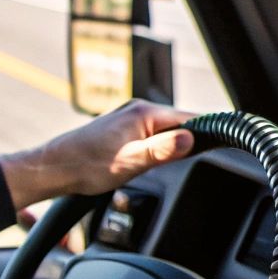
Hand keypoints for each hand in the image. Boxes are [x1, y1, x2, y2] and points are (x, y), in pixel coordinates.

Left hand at [0, 100, 195, 208]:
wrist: (52, 169)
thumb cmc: (85, 166)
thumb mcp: (129, 162)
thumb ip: (162, 151)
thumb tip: (191, 139)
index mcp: (144, 113)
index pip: (189, 118)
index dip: (208, 130)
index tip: (225, 139)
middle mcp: (138, 109)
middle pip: (180, 122)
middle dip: (193, 138)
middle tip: (204, 156)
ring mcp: (129, 117)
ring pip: (166, 128)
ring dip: (176, 142)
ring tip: (182, 159)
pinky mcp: (122, 128)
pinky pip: (153, 132)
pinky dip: (161, 143)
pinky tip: (158, 157)